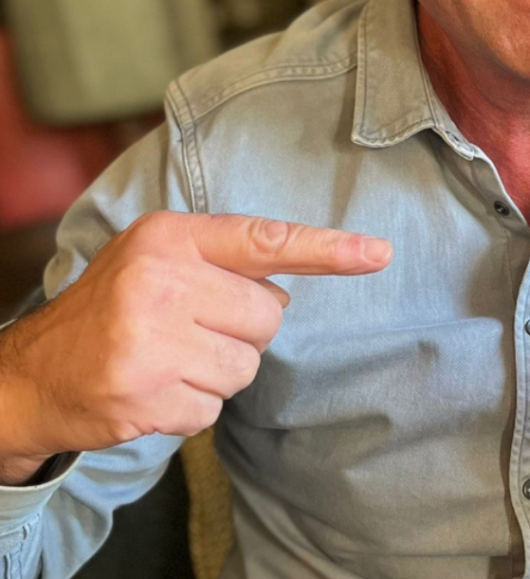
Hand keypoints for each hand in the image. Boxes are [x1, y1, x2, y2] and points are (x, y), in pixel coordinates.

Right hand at [0, 212, 391, 477]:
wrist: (32, 373)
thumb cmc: (113, 306)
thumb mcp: (158, 257)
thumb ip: (223, 260)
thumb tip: (289, 289)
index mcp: (171, 236)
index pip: (266, 240)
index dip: (329, 248)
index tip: (378, 254)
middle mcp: (162, 281)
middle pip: (267, 316)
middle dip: (242, 329)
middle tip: (193, 327)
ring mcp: (151, 341)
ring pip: (247, 366)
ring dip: (219, 371)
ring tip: (171, 358)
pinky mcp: (145, 396)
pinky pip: (215, 408)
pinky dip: (194, 406)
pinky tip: (156, 389)